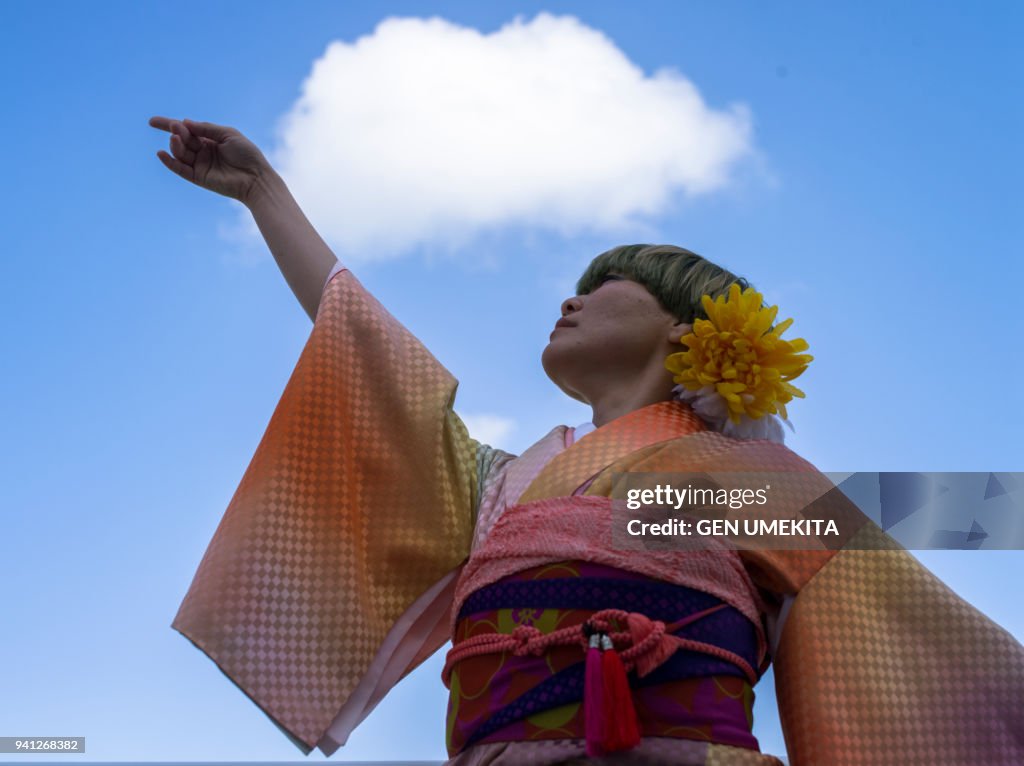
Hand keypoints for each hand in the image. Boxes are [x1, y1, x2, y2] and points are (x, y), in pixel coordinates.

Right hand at [149, 116, 271, 204]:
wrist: (256, 177)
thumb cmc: (247, 154)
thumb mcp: (227, 134)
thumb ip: (206, 128)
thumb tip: (185, 122)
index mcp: (210, 140)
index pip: (186, 130)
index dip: (169, 125)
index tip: (151, 121)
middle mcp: (203, 152)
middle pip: (182, 140)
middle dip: (176, 132)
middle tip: (176, 128)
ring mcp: (200, 165)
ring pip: (180, 153)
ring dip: (175, 144)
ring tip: (176, 137)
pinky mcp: (198, 177)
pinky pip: (180, 169)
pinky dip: (169, 162)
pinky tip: (161, 153)